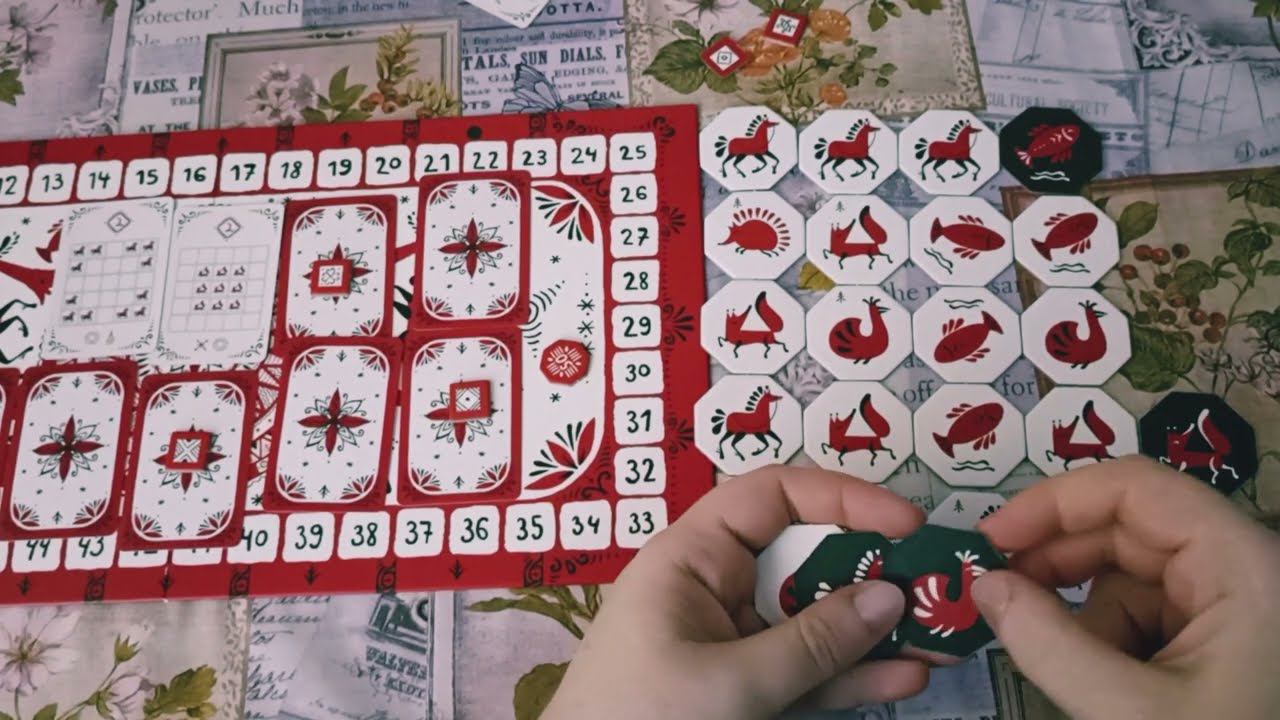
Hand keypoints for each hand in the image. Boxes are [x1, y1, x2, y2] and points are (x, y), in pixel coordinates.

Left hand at [543, 466, 929, 719]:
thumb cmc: (640, 719)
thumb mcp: (731, 682)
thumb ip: (813, 643)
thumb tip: (890, 596)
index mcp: (692, 557)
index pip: (772, 497)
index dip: (841, 498)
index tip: (905, 524)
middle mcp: (715, 588)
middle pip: (805, 558)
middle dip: (873, 571)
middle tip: (940, 588)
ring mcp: (732, 641)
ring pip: (816, 619)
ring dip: (877, 630)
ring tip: (943, 638)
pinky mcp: (745, 690)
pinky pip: (807, 670)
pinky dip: (853, 675)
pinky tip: (907, 677)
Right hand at [973, 456, 1279, 718]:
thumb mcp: (1129, 714)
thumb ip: (1047, 645)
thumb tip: (983, 585)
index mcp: (1242, 565)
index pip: (1136, 488)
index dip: (1056, 501)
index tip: (991, 538)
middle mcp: (1242, 571)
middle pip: (1129, 528)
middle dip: (1057, 560)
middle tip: (993, 592)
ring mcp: (1234, 609)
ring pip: (1130, 576)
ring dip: (1080, 611)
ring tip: (1059, 663)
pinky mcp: (1221, 644)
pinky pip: (1145, 616)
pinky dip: (1106, 640)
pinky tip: (1101, 686)